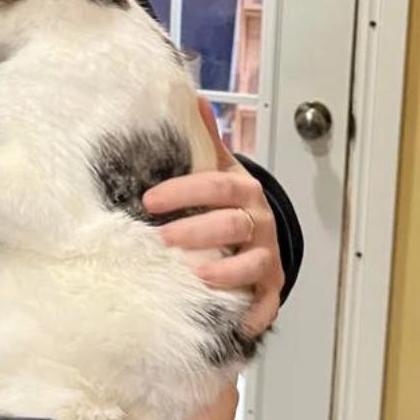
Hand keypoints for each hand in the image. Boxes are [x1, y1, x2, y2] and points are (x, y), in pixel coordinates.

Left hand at [143, 98, 283, 335]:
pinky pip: (266, 301)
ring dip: (225, 272)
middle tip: (164, 238)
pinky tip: (238, 322)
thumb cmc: (227, 202)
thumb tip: (191, 98)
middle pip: (233, 224)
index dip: (185, 192)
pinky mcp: (269, 287)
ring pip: (252, 263)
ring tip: (196, 276)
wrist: (260, 235)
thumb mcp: (217, 169)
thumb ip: (203, 140)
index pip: (217, 186)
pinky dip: (254, 313)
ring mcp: (265, 256)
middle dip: (199, 231)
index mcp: (242, 191)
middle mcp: (258, 223)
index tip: (150, 200)